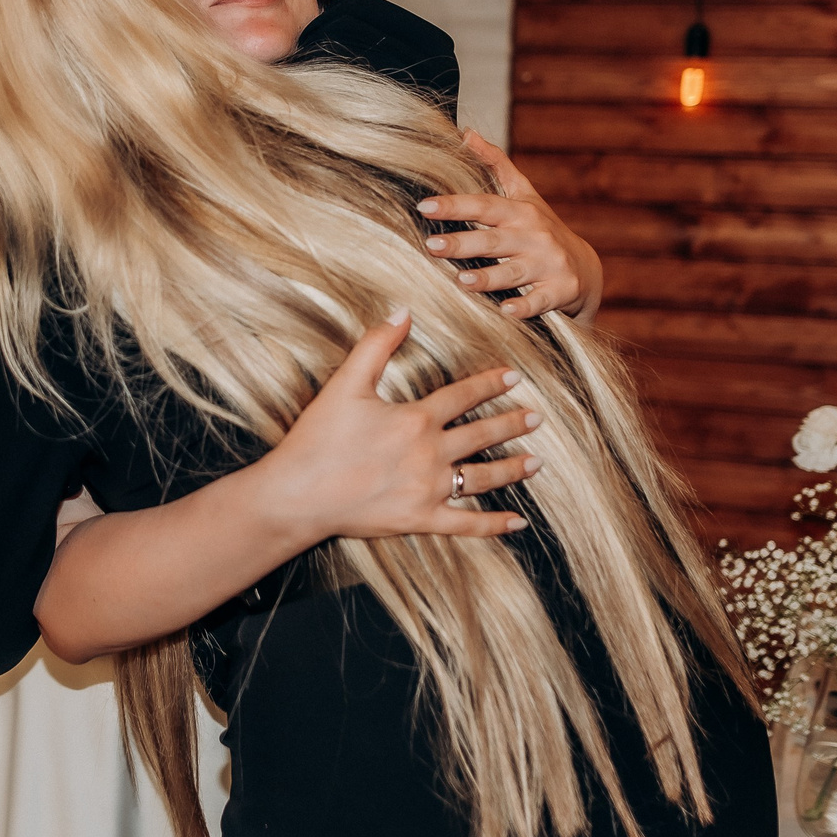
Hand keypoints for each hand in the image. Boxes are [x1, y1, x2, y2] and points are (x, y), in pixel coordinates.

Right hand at [251, 312, 539, 546]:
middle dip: (512, 424)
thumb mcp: (345, 384)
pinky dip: (494, 525)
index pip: (462, 396)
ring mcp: (428, 490)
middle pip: (481, 435)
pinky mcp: (420, 520)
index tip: (513, 377)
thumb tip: (403, 311)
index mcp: (415, 419)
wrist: (298, 494)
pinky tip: (517, 522)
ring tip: (536, 462)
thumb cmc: (318, 439)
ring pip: (482, 477)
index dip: (490, 384)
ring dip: (512, 469)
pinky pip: (466, 525)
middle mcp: (430, 454)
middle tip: (537, 417)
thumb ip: (376, 346)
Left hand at [416, 132, 603, 321]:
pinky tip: (505, 311)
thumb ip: (495, 164)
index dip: (455, 205)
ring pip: (514, 272)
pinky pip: (540, 301)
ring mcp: (549, 264)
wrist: (586, 270)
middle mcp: (534, 236)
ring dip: (489, 277)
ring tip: (462, 280)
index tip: (425, 207)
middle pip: (494, 240)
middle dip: (462, 243)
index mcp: (520, 212)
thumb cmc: (542, 229)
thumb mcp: (524, 195)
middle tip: (432, 246)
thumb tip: (465, 132)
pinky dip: (524, 306)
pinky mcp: (560, 291)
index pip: (483, 205)